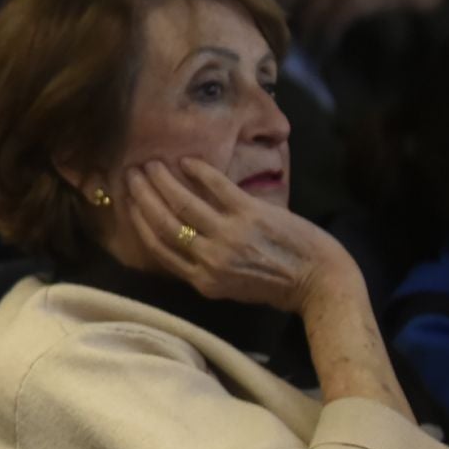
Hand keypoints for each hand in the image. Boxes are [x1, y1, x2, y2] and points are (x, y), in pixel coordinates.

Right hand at [124, 158, 354, 314]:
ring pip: (183, 203)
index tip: (128, 202)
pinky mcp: (251, 214)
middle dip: (143, 196)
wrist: (321, 283)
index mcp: (203, 281)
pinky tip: (187, 160)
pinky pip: (216, 187)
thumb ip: (204, 267)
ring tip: (151, 163)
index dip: (138, 221)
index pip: (158, 247)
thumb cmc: (279, 287)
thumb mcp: (231, 288)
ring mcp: (230, 235)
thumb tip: (182, 241)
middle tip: (131, 175)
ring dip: (163, 180)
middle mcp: (210, 259)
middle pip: (163, 222)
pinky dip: (198, 171)